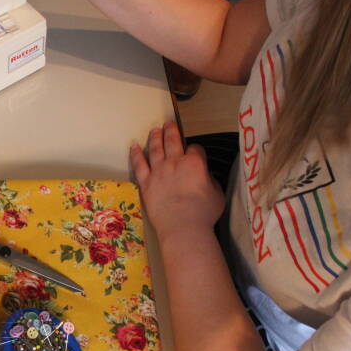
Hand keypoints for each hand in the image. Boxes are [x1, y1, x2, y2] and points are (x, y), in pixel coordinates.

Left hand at [130, 121, 224, 241]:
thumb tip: (203, 176)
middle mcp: (175, 162)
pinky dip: (136, 154)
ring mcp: (159, 171)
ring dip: (155, 137)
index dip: (196, 150)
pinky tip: (134, 146)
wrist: (183, 227)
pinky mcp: (146, 182)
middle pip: (173, 141)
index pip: (196, 149)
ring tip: (154, 130)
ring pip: (155, 149)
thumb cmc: (203, 213)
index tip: (196, 154)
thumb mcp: (217, 193)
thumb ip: (209, 180)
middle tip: (168, 123)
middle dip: (171, 131)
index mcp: (195, 163)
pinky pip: (139, 164)